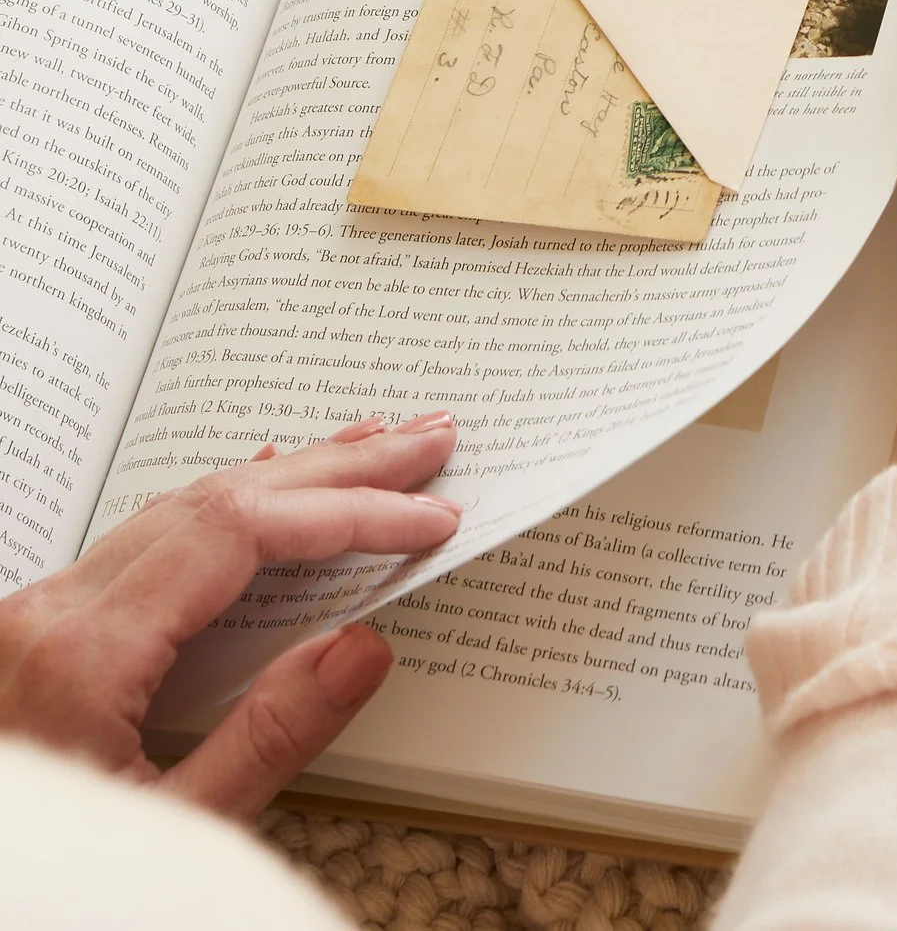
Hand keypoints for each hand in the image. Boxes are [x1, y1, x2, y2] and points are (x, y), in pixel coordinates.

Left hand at [0, 414, 459, 813]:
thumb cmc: (48, 881)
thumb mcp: (170, 834)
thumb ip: (267, 741)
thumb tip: (362, 647)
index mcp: (83, 654)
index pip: (242, 533)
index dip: (347, 513)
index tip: (423, 518)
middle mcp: (54, 612)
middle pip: (221, 497)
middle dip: (339, 467)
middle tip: (426, 442)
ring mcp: (42, 614)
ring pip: (185, 504)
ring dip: (292, 476)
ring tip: (376, 452)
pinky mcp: (44, 629)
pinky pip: (150, 535)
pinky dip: (230, 504)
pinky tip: (270, 480)